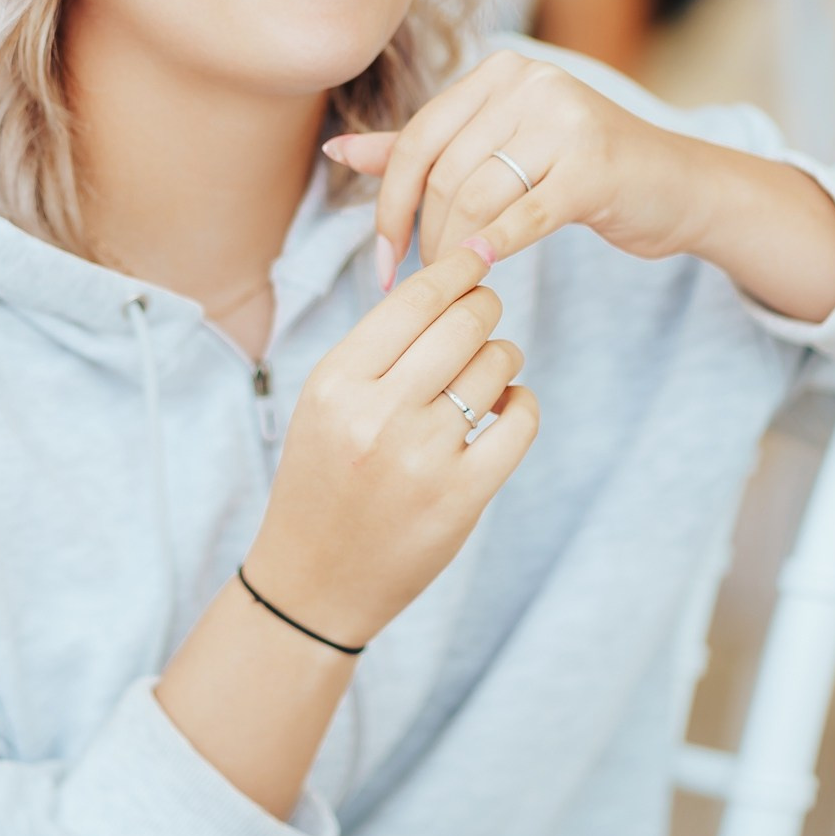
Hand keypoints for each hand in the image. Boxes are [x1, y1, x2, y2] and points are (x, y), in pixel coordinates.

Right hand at [240, 243, 537, 647]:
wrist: (313, 581)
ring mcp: (422, 457)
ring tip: (485, 374)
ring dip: (502, 356)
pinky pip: (520, 419)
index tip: (479, 254)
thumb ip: (379, 350)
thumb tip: (453, 285)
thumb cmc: (323, 480)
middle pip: (465, 321)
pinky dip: (521, 403)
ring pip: (497, 363)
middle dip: (485, 306)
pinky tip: (504, 408)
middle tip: (485, 313)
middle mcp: (377, 414)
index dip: (458, 267)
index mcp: (336, 382)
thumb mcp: (327, 404)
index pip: (416, 299)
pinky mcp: (461, 497)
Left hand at [328, 50, 703, 283]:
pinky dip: (495, 247)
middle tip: (425, 278)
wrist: (676, 186)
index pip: (418, 139)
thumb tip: (338, 149)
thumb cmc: (580, 169)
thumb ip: (420, 148)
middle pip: (443, 171)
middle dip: (423, 234)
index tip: (382, 258)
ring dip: (455, 249)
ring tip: (457, 279)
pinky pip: (522, 216)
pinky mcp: (593, 167)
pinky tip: (483, 271)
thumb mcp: (499, 147)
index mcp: (500, 72)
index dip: (388, 204)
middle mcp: (531, 82)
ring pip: (475, 196)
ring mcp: (566, 120)